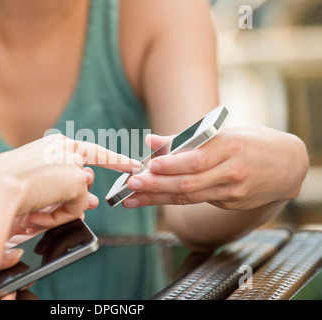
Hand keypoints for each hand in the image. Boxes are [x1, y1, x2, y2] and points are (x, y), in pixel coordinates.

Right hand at [0, 134, 141, 230]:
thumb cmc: (2, 185)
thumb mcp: (33, 183)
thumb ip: (62, 188)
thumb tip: (91, 203)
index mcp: (52, 144)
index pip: (88, 150)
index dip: (113, 158)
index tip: (132, 164)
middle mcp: (66, 147)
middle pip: (91, 169)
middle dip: (95, 184)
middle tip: (125, 174)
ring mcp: (73, 162)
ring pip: (80, 194)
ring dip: (60, 209)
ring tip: (34, 214)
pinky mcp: (77, 179)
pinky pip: (76, 208)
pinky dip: (58, 218)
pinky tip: (37, 215)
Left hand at [123, 126, 307, 209]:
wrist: (289, 166)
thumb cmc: (252, 142)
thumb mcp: (224, 133)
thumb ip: (186, 139)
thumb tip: (151, 141)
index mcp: (231, 148)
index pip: (196, 160)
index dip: (171, 165)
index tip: (148, 165)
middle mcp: (232, 173)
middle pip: (188, 183)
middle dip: (156, 185)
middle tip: (131, 185)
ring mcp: (232, 193)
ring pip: (189, 197)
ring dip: (158, 198)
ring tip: (133, 198)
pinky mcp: (230, 204)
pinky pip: (199, 200)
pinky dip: (175, 198)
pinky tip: (154, 197)